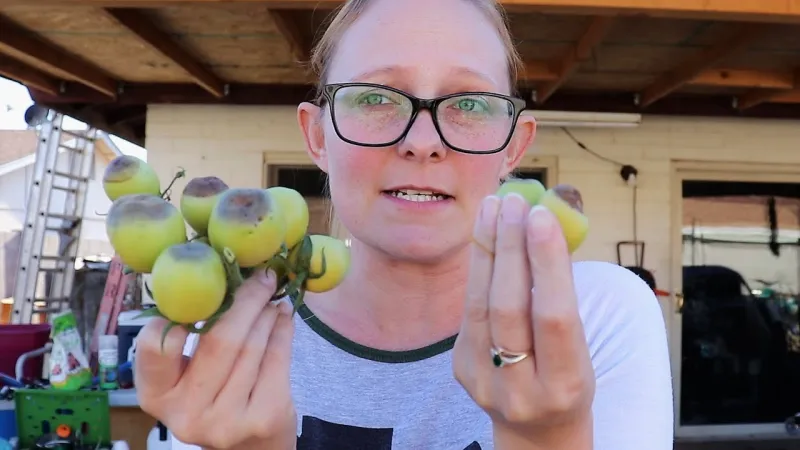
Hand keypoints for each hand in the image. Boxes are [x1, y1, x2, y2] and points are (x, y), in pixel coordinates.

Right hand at [134, 269, 296, 449]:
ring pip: (252, 348)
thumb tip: (220, 273)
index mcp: (157, 395)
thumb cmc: (214, 396)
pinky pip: (277, 360)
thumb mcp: (188, 375)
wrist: (249, 446)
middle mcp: (186, 413)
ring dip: (266, 313)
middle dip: (244, 301)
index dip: (179, 312)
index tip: (204, 285)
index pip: (156, 347)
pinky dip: (283, 331)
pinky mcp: (262, 418)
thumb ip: (190, 336)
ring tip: (272, 296)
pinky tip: (284, 317)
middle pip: (219, 341)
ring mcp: (225, 420)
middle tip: (260, 276)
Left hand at [453, 193, 594, 446]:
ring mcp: (482, 382)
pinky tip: (485, 236)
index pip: (553, 316)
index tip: (543, 216)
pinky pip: (468, 310)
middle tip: (515, 201)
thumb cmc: (567, 375)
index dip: (546, 263)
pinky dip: (478, 269)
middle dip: (510, 248)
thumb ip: (563, 290)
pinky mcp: (460, 368)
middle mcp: (520, 390)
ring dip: (487, 250)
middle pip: (508, 307)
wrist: (536, 429)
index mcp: (564, 385)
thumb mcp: (580, 346)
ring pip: (480, 305)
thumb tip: (550, 219)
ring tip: (495, 206)